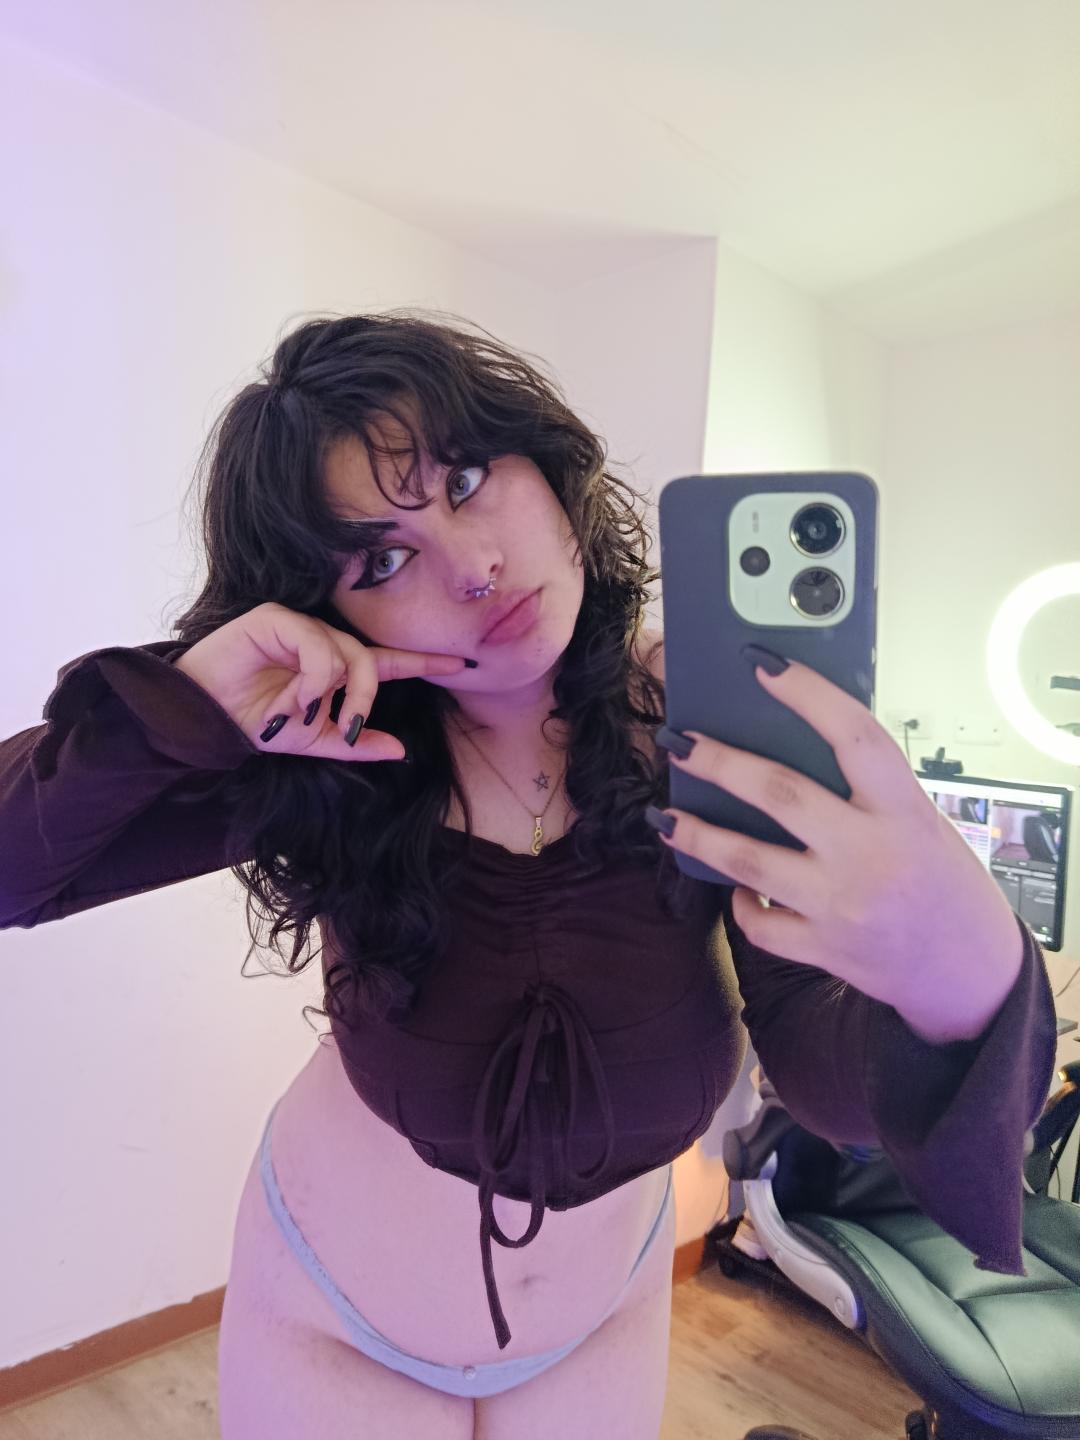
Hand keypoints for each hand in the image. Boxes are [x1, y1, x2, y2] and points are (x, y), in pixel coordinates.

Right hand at [172, 601, 468, 761]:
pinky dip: (313, 680)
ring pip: (345, 654)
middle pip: (369, 660)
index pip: (388, 661)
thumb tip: (401, 750)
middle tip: (346, 729)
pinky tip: (295, 699)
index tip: (463, 663)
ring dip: (330, 694)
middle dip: (364, 699)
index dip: (424, 661)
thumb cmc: (251, 722)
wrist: (204, 717)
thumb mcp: (310, 740)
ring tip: (301, 714)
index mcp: (334, 669)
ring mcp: (300, 627)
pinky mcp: (276, 618)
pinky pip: (316, 645)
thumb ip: (354, 742)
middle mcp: (323, 643)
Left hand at [656, 655, 1023, 1043]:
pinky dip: (740, 902)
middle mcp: (872, 856)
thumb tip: (788, 743)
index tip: (763, 664)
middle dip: (719, 763)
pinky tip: (734, 886)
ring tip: (664, 815)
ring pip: (749, 861)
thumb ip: (866, 792)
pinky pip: (759, 923)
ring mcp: (842, 906)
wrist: (969, 971)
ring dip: (698, 835)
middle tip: (678, 742)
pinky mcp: (823, 949)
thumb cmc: (944, 882)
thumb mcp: (921, 822)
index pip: (855, 737)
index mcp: (905, 813)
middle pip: (780, 795)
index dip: (808, 695)